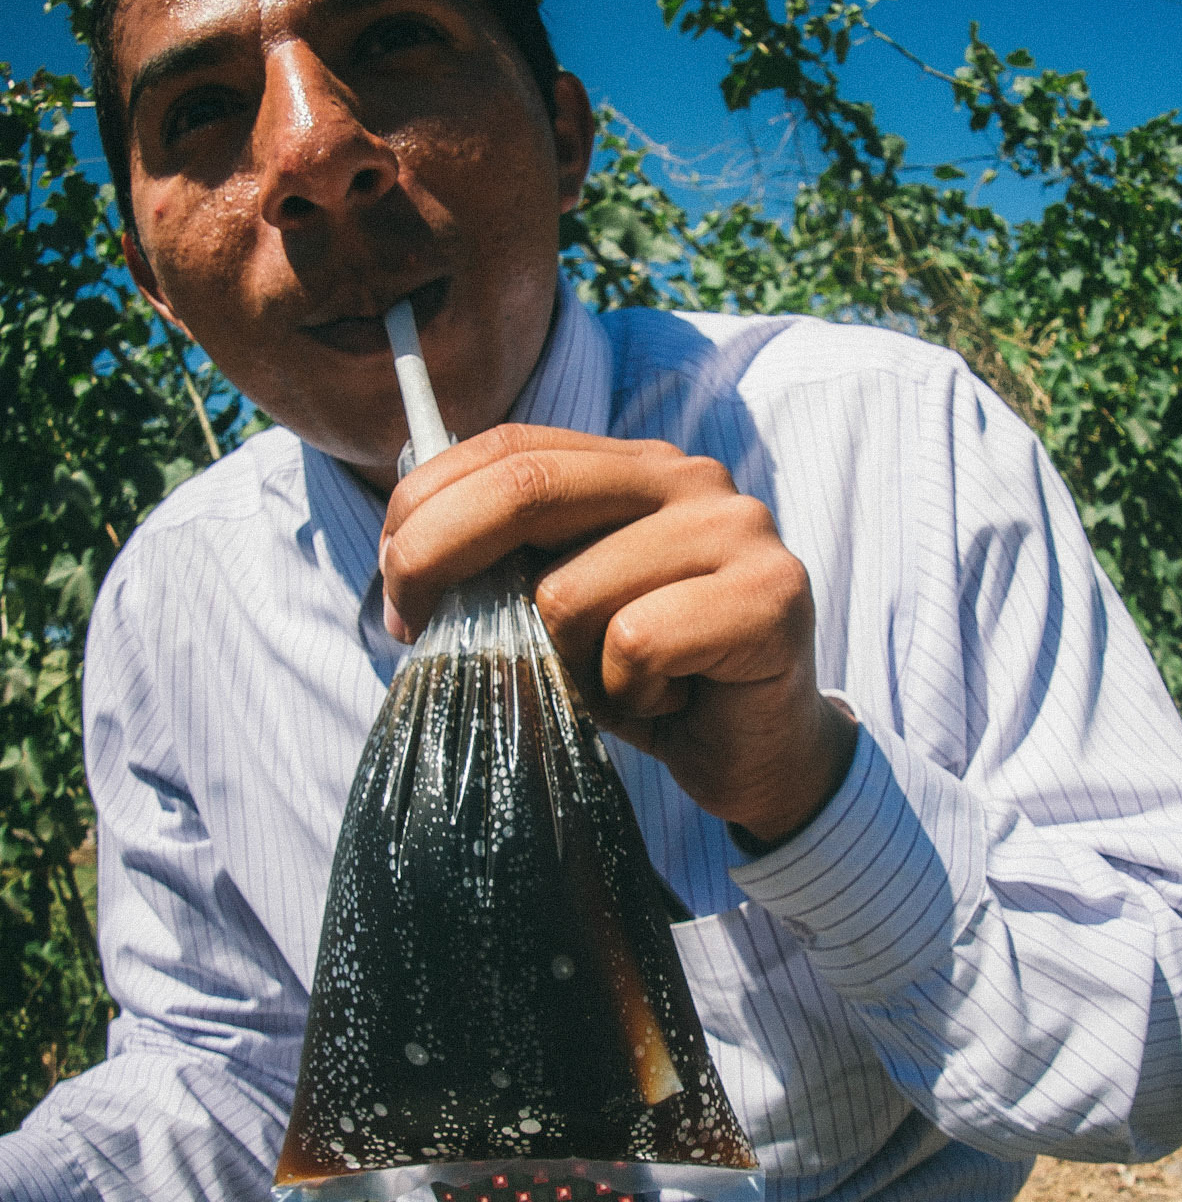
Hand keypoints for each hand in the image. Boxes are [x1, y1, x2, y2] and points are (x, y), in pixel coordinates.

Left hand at [378, 425, 857, 844]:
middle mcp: (689, 478)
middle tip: (409, 625)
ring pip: (568, 590)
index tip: (392, 582)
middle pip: (526, 487)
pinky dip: (627, 694)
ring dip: (566, 665)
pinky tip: (669, 701)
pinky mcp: (769, 597)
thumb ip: (511, 568)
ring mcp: (736, 530)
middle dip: (436, 556)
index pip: (509, 446)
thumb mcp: (564, 616)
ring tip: (619, 686)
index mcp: (636, 466)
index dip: (426, 505)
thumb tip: (405, 559)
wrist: (763, 755)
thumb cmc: (653, 683)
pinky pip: (633, 644)